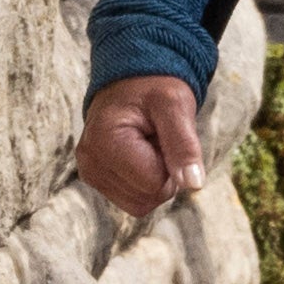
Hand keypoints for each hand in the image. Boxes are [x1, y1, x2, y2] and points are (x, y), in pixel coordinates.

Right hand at [76, 72, 204, 221]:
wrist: (132, 79)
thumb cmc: (155, 88)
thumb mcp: (176, 106)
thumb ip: (184, 146)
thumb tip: (193, 185)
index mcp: (106, 142)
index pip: (154, 184)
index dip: (172, 166)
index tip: (165, 136)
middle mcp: (90, 161)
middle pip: (147, 198)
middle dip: (164, 174)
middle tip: (159, 140)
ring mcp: (89, 172)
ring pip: (140, 203)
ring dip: (155, 178)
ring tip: (149, 145)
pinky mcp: (95, 177)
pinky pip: (132, 199)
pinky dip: (144, 181)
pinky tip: (141, 154)